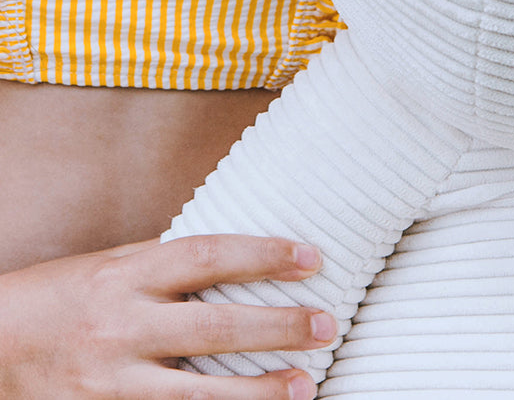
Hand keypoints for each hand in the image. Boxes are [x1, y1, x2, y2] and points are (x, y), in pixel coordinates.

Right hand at [0, 234, 332, 397]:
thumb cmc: (60, 298)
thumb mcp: (113, 265)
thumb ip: (167, 266)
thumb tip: (237, 260)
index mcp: (127, 273)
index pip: (210, 255)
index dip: (264, 254)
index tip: (311, 256)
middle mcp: (121, 326)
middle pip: (215, 327)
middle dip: (278, 327)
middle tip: (326, 325)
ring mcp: (112, 382)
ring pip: (197, 395)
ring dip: (258, 393)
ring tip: (306, 387)